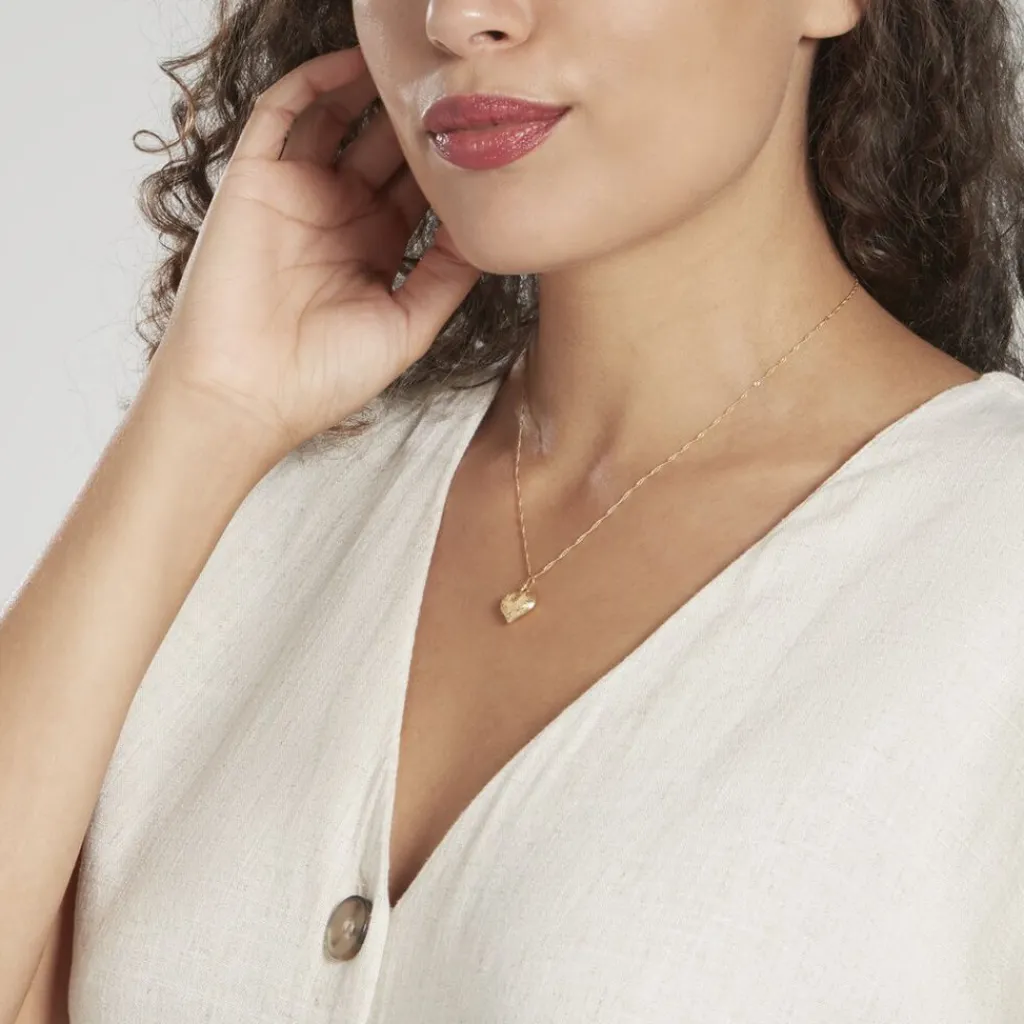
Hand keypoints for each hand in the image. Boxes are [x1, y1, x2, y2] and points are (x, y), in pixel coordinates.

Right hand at [148, 45, 480, 455]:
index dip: (447, 162)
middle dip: (415, 119)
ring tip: (409, 64)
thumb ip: (447, 275)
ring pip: (335, 118)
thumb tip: (486, 228)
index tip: (484, 132)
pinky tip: (353, 64)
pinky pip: (280, 113)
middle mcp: (338, 215)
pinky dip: (313, 81)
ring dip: (368, 87)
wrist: (246, 395)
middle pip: (383, 147)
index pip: (417, 189)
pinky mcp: (253, 179)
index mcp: (375, 249)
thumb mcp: (408, 326)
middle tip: (451, 85)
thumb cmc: (324, 377)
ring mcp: (296, 194)